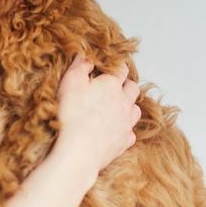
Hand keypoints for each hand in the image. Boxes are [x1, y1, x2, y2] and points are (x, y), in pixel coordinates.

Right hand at [55, 55, 140, 171]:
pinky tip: (115, 129)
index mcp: (111, 85)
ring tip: (117, 106)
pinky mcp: (123, 142)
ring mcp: (126, 123)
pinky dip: (125, 128)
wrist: (77, 151)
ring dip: (129, 105)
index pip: (121, 69)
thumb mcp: (69, 83)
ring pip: (136, 109)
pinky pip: (131, 132)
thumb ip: (79, 66)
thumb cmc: (71, 115)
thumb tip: (85, 55)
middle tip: (115, 85)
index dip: (116, 65)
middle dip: (126, 84)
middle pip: (133, 88)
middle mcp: (123, 102)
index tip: (111, 65)